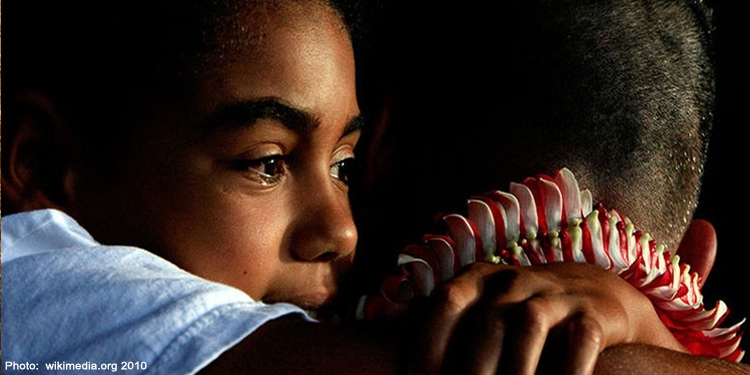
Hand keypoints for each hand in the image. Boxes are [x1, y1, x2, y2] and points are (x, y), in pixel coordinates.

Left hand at [405, 261, 684, 374]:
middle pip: (486, 321)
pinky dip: (568, 369)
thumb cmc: (515, 309)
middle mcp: (512, 280)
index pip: (444, 303)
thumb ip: (436, 315)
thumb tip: (383, 320)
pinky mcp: (592, 312)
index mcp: (477, 279)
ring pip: (530, 325)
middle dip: (471, 367)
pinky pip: (581, 338)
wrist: (590, 293)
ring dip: (516, 368)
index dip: (428, 341)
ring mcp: (554, 294)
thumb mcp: (475, 304)